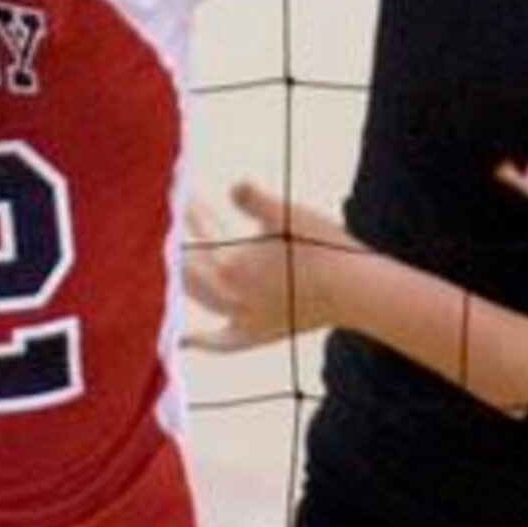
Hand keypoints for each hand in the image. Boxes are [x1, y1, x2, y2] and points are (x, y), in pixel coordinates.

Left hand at [183, 181, 358, 350]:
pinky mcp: (257, 334)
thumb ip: (252, 197)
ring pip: (198, 299)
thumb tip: (233, 185)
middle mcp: (229, 297)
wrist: (354, 290)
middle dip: (180, 241)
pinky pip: (220, 342)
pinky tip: (182, 340)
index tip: (178, 192)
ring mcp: (242, 319)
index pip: (198, 234)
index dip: (187, 211)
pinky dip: (198, 340)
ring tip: (173, 259)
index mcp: (229, 265)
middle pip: (189, 267)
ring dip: (181, 278)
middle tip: (179, 216)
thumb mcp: (286, 212)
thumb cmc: (322, 246)